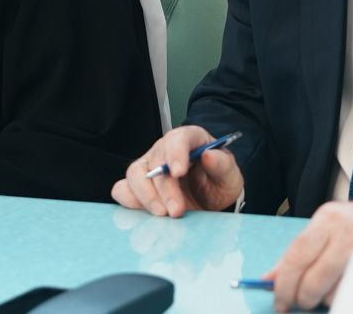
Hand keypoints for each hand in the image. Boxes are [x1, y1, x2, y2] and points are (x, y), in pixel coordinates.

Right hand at [111, 125, 243, 216]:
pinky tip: (144, 212)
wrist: (210, 198)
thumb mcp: (229, 174)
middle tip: (177, 211)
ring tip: (162, 214)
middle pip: (157, 162)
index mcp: (189, 139)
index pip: (178, 138)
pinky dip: (129, 200)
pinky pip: (123, 189)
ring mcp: (149, 166)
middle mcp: (164, 150)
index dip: (176, 153)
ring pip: (135, 174)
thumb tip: (209, 156)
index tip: (179, 171)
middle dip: (166, 189)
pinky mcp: (138, 186)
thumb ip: (222, 164)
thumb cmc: (218, 181)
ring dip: (146, 196)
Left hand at [266, 198, 352, 312]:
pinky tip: (348, 293)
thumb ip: (298, 254)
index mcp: (327, 219)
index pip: (296, 255)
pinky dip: (347, 301)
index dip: (284, 284)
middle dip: (303, 298)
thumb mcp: (326, 228)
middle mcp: (347, 232)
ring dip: (328, 300)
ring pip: (336, 292)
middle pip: (314, 278)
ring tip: (331, 292)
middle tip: (301, 304)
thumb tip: (269, 280)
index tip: (279, 301)